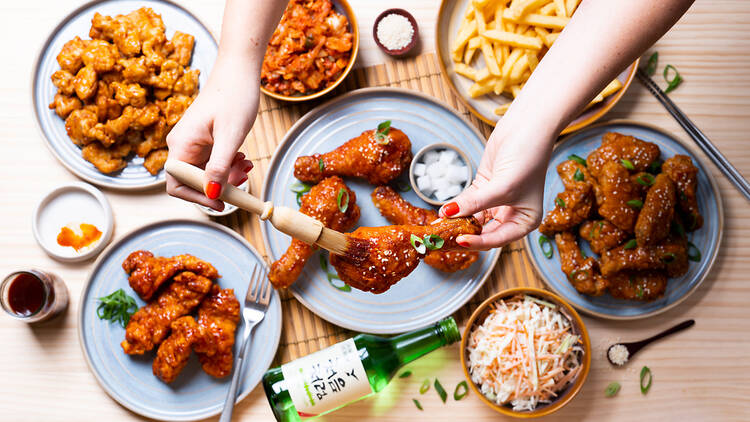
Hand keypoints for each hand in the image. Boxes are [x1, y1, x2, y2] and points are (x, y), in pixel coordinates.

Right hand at [166, 55, 258, 210]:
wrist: (239, 71)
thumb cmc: (234, 97)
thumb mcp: (230, 136)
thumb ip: (220, 166)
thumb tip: (212, 193)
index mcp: (181, 144)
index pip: (177, 184)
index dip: (198, 198)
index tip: (222, 203)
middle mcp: (181, 145)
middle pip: (193, 181)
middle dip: (219, 186)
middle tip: (243, 180)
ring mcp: (192, 143)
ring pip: (206, 173)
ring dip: (227, 176)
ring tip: (246, 166)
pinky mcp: (204, 140)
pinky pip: (213, 163)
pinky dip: (228, 165)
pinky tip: (243, 159)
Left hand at [438, 124, 555, 249]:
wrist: (527, 126)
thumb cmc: (527, 157)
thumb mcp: (502, 186)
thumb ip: (475, 203)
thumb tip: (448, 214)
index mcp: (525, 221)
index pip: (497, 239)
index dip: (478, 242)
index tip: (460, 241)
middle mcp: (512, 214)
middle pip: (483, 232)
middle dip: (464, 235)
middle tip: (443, 240)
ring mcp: (497, 201)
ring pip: (473, 218)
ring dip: (457, 222)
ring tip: (439, 228)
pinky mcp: (485, 187)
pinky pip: (468, 203)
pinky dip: (456, 207)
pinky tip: (443, 212)